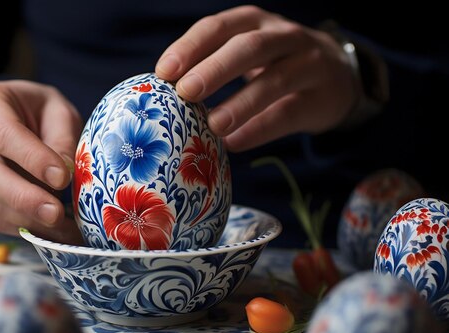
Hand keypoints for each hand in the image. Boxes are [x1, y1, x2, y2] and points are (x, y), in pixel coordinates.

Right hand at [0, 80, 82, 243]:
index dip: (33, 159)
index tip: (62, 178)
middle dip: (25, 198)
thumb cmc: (42, 112)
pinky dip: (21, 227)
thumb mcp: (60, 113)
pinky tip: (50, 230)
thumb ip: (62, 141)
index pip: (3, 134)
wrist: (23, 120)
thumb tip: (63, 176)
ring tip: (64, 228)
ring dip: (27, 219)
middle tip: (58, 214)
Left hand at [155, 5, 359, 151]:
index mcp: (253, 22)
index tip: (163, 71)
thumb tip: (164, 99)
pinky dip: (259, 129)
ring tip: (213, 125)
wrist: (337, 76)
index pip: (218, 28)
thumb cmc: (274, 64)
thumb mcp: (246, 53)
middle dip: (215, 69)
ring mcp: (307, 63)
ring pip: (275, 79)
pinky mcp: (321, 96)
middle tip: (186, 92)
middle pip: (248, 47)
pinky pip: (289, 112)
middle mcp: (282, 35)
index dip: (191, 47)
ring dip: (241, 103)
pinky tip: (235, 143)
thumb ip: (212, 66)